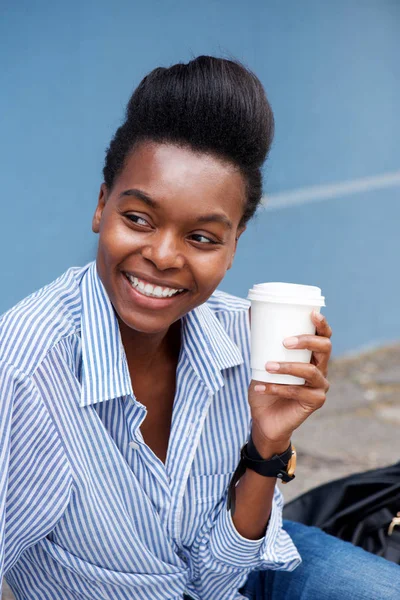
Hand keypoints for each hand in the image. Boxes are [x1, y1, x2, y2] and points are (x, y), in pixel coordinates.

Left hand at [248, 310, 331, 456]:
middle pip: (325, 348)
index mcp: (311, 356)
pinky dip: (277, 388)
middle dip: (306, 341)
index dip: (322, 324)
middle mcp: (320, 369)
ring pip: (310, 371)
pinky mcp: (315, 402)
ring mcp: (320, 386)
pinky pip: (298, 392)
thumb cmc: (265, 385)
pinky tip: (260, 387)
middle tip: (285, 342)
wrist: (264, 419)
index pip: (323, 336)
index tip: (311, 313)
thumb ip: (260, 341)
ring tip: (268, 366)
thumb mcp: (260, 360)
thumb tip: (250, 312)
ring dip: (288, 367)